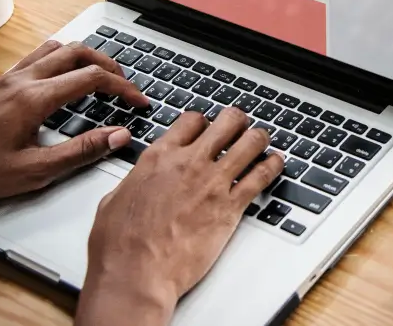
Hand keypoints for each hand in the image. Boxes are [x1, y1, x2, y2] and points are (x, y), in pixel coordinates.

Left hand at [0, 40, 148, 237]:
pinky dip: (62, 59)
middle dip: (109, 65)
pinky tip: (66, 79)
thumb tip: (119, 136)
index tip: (139, 102)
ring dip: (85, 57)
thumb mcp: (35, 171)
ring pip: (57, 48)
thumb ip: (82, 151)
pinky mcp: (1, 82)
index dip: (123, 88)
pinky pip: (38, 56)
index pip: (91, 78)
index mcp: (34, 99)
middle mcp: (23, 79)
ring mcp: (10, 77)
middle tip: (126, 85)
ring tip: (102, 77)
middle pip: (77, 52)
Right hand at [75, 108, 284, 325]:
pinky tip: (276, 162)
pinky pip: (261, 176)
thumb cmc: (121, 244)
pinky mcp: (230, 207)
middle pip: (226, 123)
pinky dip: (273, 166)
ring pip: (249, 143)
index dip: (204, 121)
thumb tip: (138, 180)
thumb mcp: (115, 199)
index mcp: (159, 157)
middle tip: (241, 125)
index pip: (192, 120)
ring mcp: (212, 183)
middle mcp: (189, 163)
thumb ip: (135, 181)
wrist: (137, 273)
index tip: (208, 127)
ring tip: (262, 139)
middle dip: (237, 121)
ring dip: (259, 138)